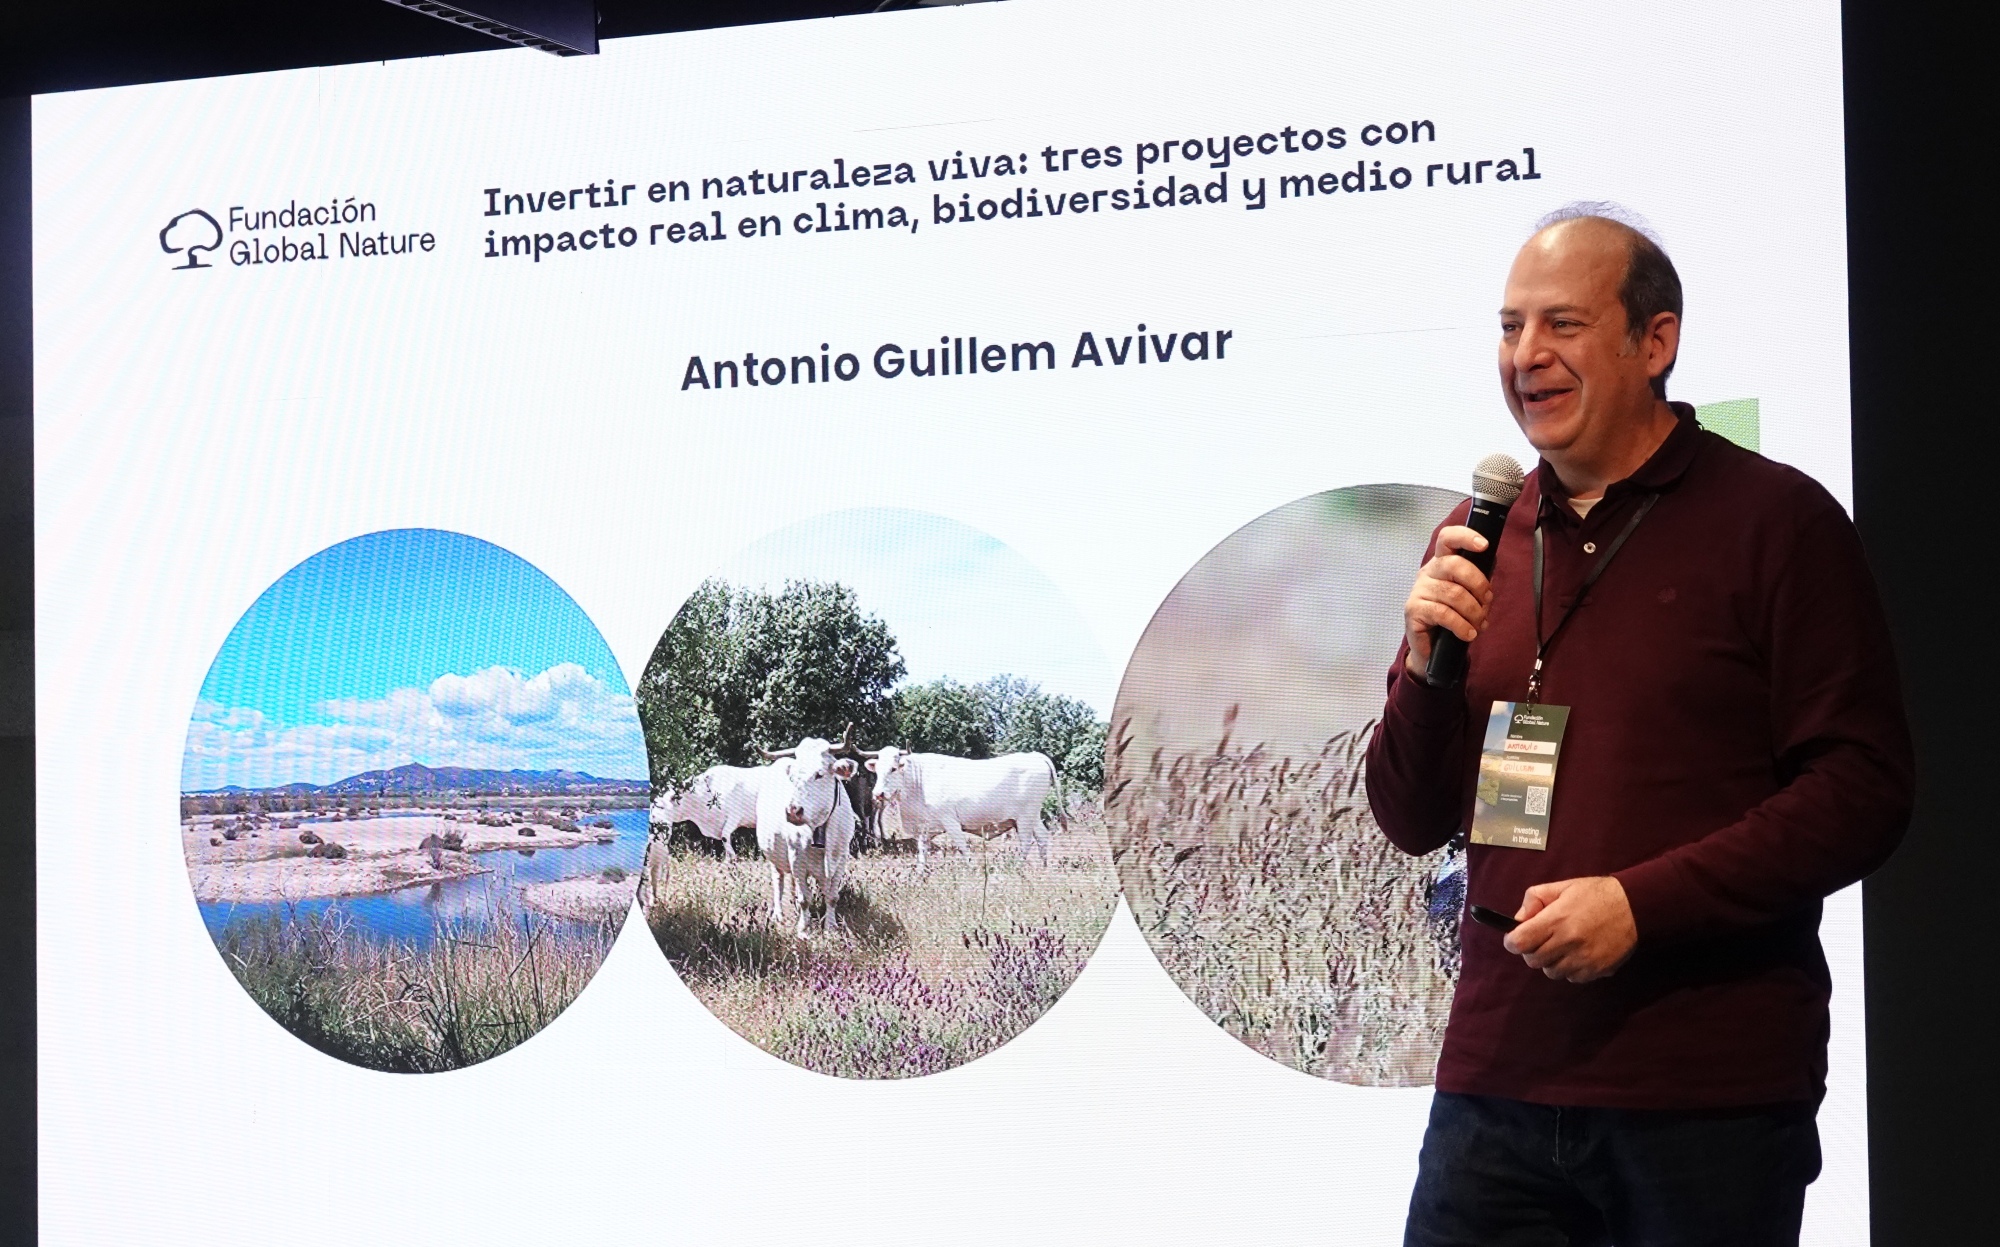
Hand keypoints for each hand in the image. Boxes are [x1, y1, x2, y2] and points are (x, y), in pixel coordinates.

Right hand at [1402, 525, 1494, 676]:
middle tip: (1487, 601)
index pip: (1447, 539)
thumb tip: (1492, 566)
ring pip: (1453, 593)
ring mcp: (1418, 591)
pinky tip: (1468, 634)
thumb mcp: (1468, 595)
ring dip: (1474, 611)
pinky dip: (1461, 626)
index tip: (1484, 545)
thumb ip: (1478, 580)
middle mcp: (1428, 572)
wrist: (1432, 648)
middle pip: (1454, 564)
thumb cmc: (1452, 617)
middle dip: (1478, 583)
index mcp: (1441, 563)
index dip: (1465, 537)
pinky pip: (1443, 614)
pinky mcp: (1413, 611)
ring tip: (1479, 624)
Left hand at [1502, 876, 1636, 982]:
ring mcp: (1584, 959)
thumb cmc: (1595, 895)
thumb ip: (1535, 900)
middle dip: (1532, 951)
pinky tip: (1579, 953)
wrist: (1635, 907)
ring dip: (1552, 961)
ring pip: (1552, 972)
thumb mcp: (1561, 887)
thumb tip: (1518, 920)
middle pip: (1533, 961)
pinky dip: (1570, 968)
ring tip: (1563, 946)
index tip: (1515, 938)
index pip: (1520, 942)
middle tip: (1542, 939)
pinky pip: (1572, 978)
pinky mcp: (1597, 970)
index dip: (1512, 941)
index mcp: (1556, 920)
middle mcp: (1568, 942)